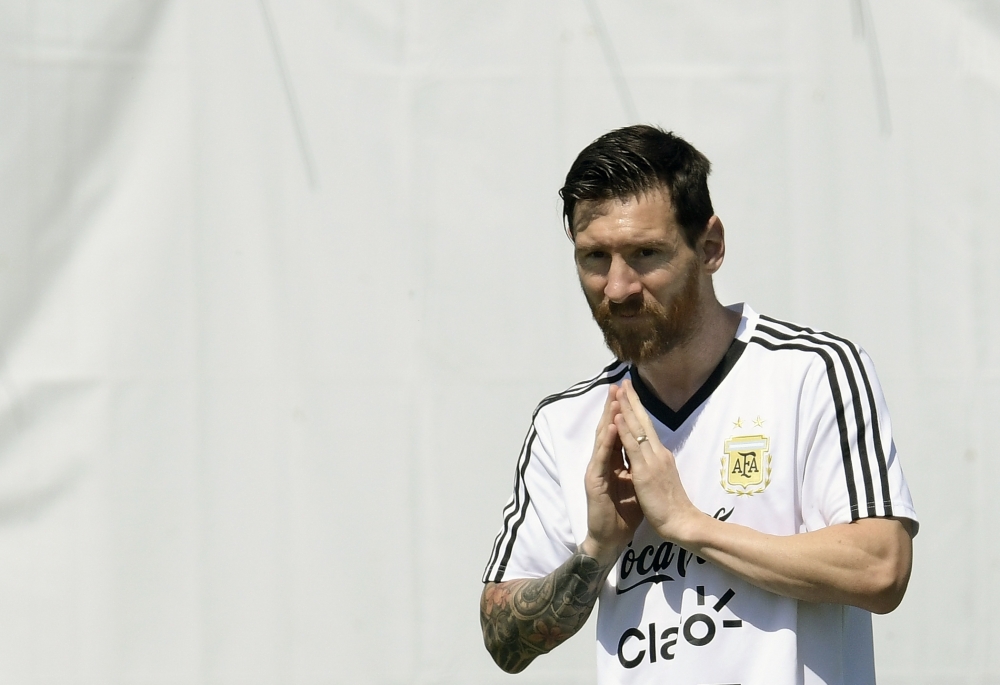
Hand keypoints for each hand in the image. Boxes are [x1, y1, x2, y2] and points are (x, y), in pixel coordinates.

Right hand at [581, 385, 642, 563]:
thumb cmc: (625, 514)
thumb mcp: (636, 484)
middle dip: (613, 407)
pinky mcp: (595, 481)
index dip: (624, 412)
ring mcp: (597, 470)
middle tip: (617, 385)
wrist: (612, 537)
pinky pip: (602, 457)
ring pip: (604, 439)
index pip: (620, 431)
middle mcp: (604, 462)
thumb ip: (638, 466)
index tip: (629, 392)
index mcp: (616, 462)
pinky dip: (607, 441)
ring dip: (609, 418)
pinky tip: (611, 428)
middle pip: (609, 429)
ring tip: (615, 399)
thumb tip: (649, 451)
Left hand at [614, 380, 702, 543]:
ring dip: (627, 409)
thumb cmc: (672, 505)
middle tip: (624, 380)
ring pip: (638, 429)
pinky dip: (625, 431)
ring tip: (619, 391)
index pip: (647, 427)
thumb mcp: (662, 478)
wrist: (682, 523)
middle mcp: (658, 453)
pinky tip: (618, 417)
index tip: (630, 392)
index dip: (638, 409)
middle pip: (644, 421)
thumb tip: (651, 454)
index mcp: (660, 455)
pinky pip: (633, 448)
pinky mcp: (645, 472)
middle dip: (632, 400)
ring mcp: (652, 461)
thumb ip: (656, 464)